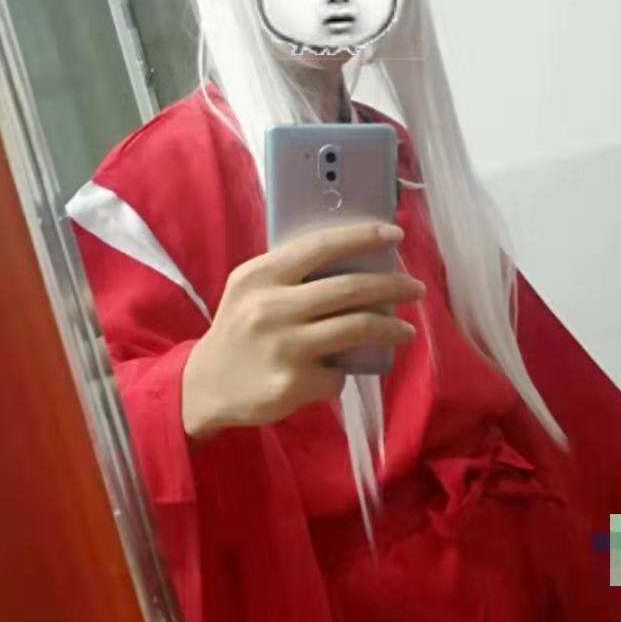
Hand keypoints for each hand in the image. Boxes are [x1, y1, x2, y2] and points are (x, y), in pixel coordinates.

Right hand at [181, 222, 422, 439]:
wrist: (204, 387)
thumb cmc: (239, 331)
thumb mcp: (250, 290)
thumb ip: (289, 274)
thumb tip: (354, 259)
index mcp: (261, 276)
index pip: (320, 246)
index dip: (362, 237)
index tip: (394, 235)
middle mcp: (271, 307)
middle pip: (349, 289)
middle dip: (392, 286)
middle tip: (416, 289)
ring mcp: (283, 347)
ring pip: (355, 329)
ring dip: (390, 328)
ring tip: (405, 330)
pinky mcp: (292, 383)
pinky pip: (337, 373)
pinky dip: (344, 371)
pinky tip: (338, 370)